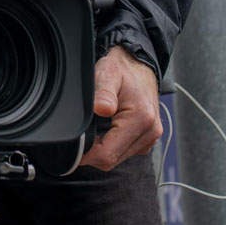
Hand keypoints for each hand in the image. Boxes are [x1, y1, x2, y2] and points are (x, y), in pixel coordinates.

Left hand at [79, 46, 162, 170]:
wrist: (139, 64)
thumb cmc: (122, 69)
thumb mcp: (107, 75)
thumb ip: (103, 93)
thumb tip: (101, 109)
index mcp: (141, 119)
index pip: (108, 154)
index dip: (87, 155)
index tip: (75, 148)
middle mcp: (150, 131)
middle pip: (113, 160)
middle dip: (93, 153)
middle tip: (81, 136)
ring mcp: (151, 136)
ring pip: (118, 159)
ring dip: (103, 150)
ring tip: (95, 128)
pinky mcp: (148, 138)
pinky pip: (125, 152)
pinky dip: (112, 146)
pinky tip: (106, 130)